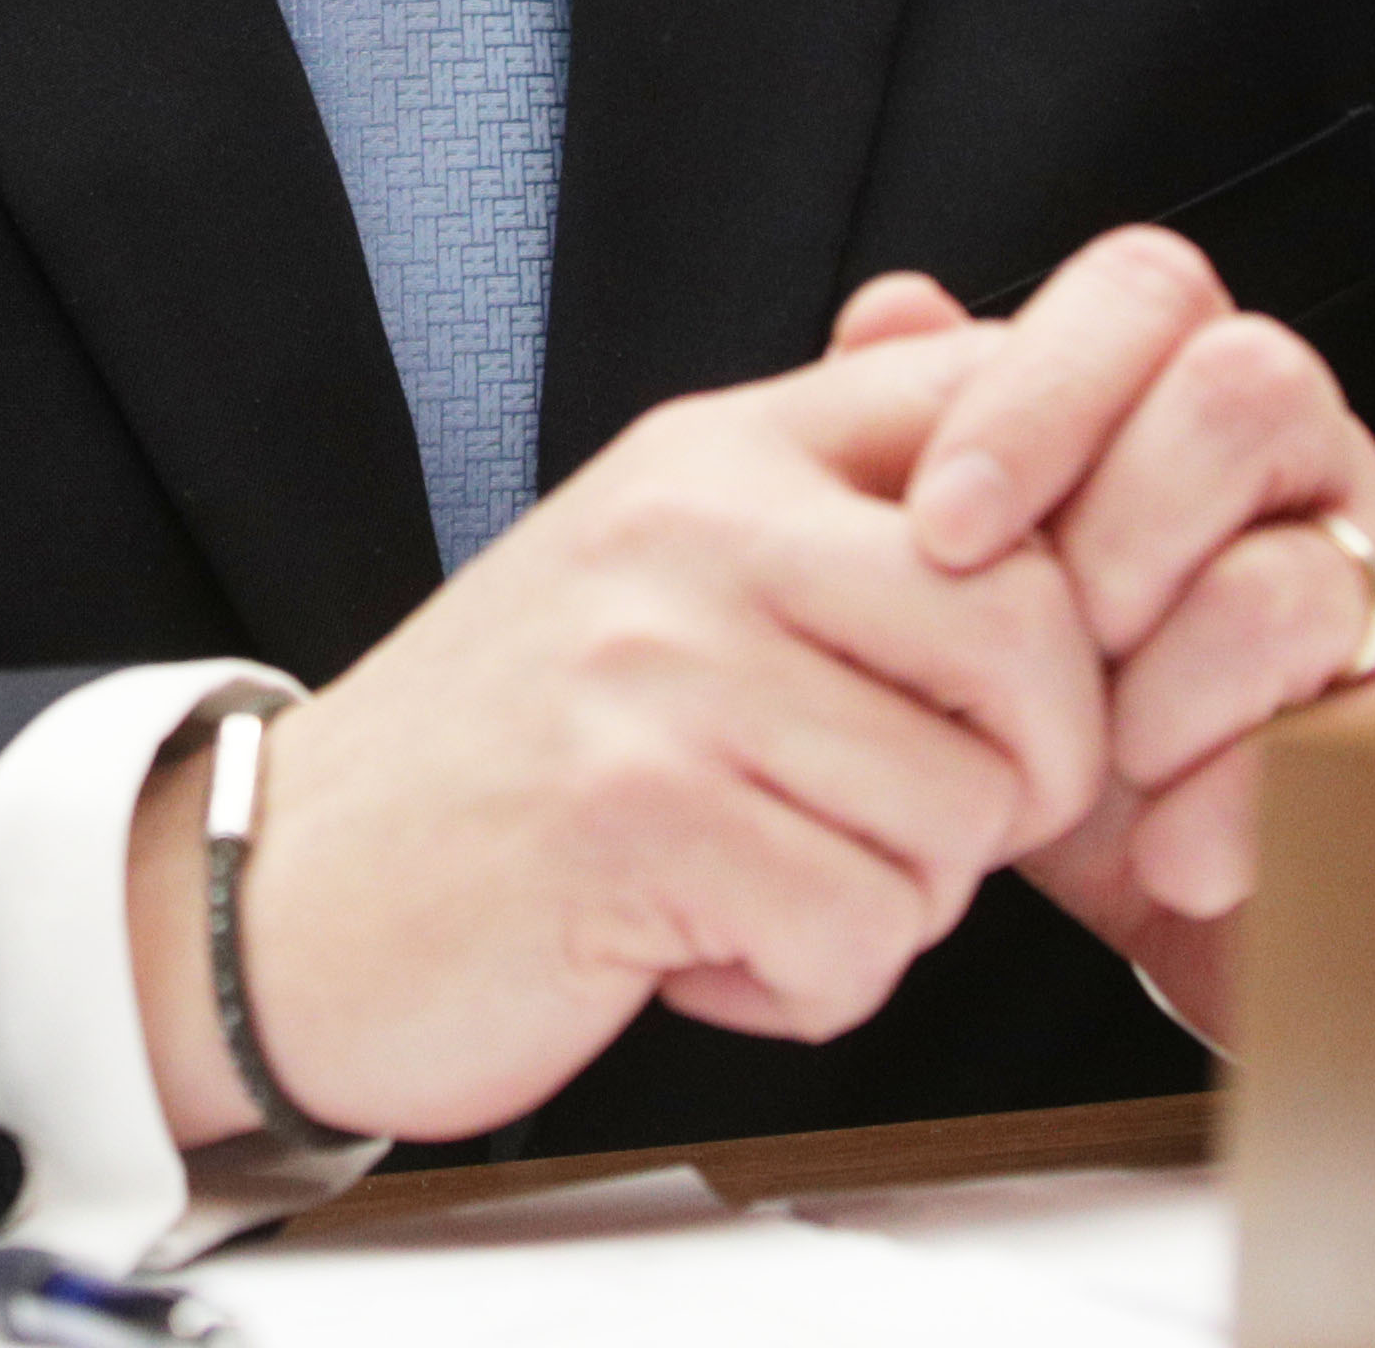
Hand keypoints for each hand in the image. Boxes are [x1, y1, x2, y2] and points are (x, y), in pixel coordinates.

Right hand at [124, 321, 1117, 1145]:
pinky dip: (808, 988)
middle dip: (1028, 772)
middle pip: (1033, 627)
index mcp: (720, 449)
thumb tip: (997, 387)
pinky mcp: (634, 817)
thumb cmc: (511, 752)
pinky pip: (860, 934)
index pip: (997, 395)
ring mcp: (660, 665)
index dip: (1088, 540)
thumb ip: (827, 497)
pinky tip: (700, 952)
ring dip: (895, 907)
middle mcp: (696, 527)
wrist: (285, 886)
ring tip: (765, 885)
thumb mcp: (665, 570)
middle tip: (935, 827)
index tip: (1031, 667)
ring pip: (961, 814)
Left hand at [839, 231, 1374, 1035]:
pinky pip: (1365, 746)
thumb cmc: (1065, 718)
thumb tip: (892, 310)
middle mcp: (1310, 466)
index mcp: (1186, 400)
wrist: (1183, 900)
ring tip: (1108, 770)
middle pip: (1250, 386)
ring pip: (1293, 582)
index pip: (1147, 291)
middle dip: (1119, 525)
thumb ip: (919, 442)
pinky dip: (1239, 812)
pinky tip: (1173, 860)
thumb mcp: (975, 590)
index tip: (941, 530)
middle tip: (1052, 648)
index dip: (1041, 390)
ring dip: (1165, 695)